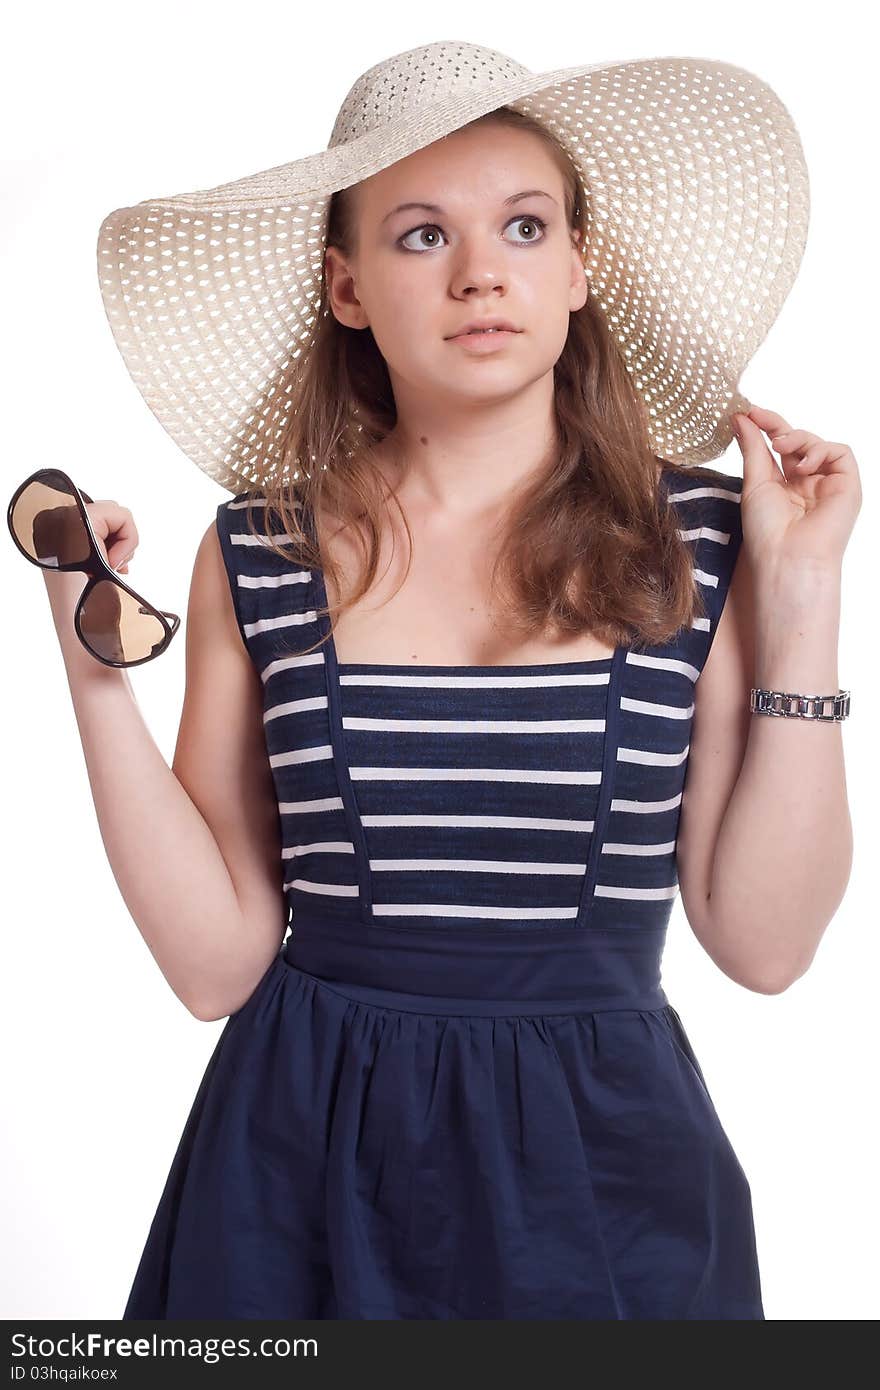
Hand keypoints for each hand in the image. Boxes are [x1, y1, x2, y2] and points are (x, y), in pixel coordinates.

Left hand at [732, 405, 860, 578]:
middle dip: (778, 426)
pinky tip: (803, 466)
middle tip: (758, 416)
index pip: (779, 449)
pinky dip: (820, 451)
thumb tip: (741, 418)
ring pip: (818, 444)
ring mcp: (828, 485)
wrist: (787, 558)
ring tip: (780, 446)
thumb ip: (752, 449)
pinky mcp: (847, 486)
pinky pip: (840, 453)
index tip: (747, 413)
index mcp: (785, 487)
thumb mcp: (754, 483)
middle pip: (798, 443)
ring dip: (797, 438)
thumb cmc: (767, 531)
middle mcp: (808, 484)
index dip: (765, 427)